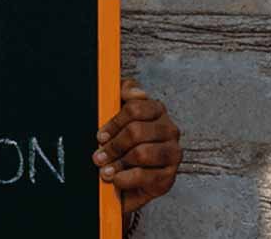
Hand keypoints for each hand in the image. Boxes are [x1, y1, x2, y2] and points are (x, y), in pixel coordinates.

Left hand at [94, 79, 181, 213]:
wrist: (133, 177)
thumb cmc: (127, 144)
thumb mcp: (121, 115)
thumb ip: (124, 94)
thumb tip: (130, 91)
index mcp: (156, 110)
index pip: (135, 108)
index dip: (113, 124)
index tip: (100, 136)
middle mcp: (169, 130)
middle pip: (136, 131)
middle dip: (113, 146)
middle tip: (99, 156)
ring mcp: (172, 153)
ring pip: (141, 153)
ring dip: (118, 163)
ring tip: (106, 170)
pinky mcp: (170, 176)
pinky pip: (145, 176)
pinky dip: (126, 179)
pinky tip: (117, 179)